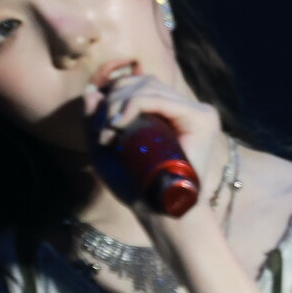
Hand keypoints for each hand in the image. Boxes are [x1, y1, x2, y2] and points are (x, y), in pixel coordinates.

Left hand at [83, 70, 223, 220]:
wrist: (158, 211)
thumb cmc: (135, 187)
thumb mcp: (105, 150)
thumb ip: (94, 121)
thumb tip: (90, 91)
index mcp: (168, 114)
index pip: (140, 85)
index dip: (115, 94)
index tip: (100, 124)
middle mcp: (185, 110)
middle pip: (144, 81)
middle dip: (115, 97)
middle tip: (103, 128)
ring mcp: (197, 112)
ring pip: (149, 86)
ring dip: (120, 103)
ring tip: (110, 129)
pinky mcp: (202, 118)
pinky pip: (159, 99)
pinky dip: (134, 104)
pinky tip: (120, 123)